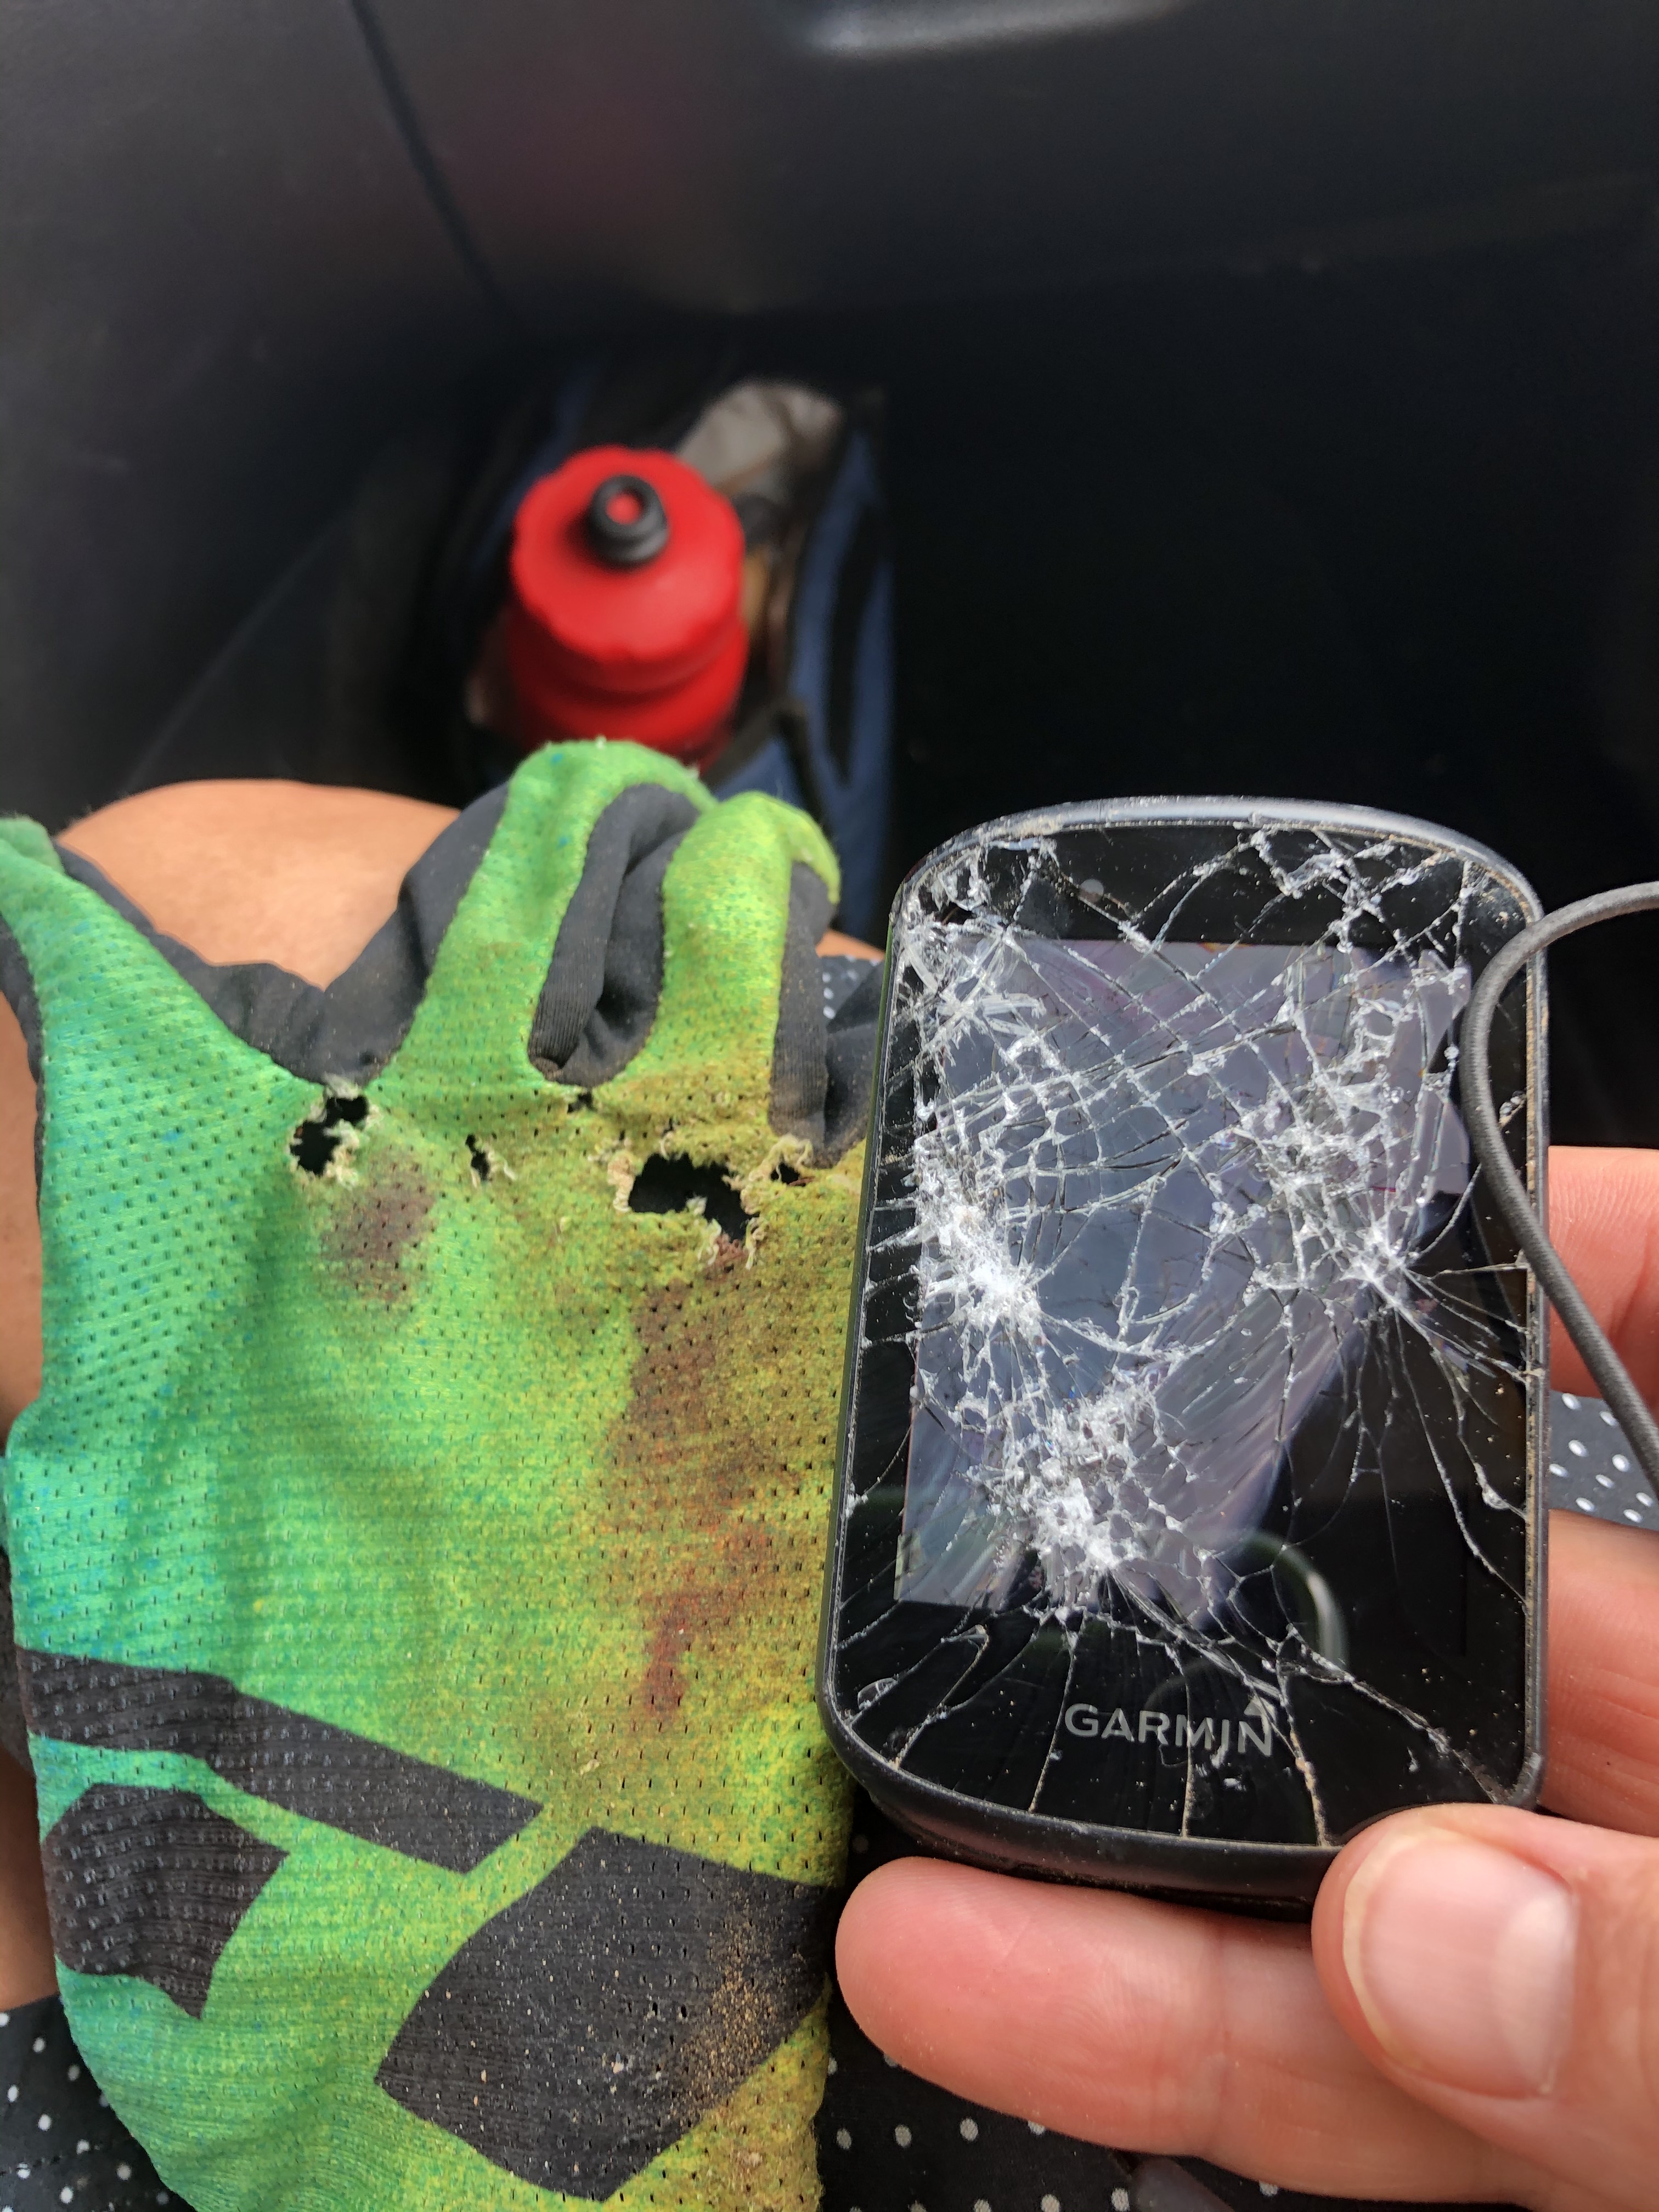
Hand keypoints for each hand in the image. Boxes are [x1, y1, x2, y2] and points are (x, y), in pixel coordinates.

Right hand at [836, 1145, 1658, 2210]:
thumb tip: (1423, 1936)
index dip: (1551, 1229)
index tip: (1359, 1191)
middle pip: (1479, 1614)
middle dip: (1245, 1572)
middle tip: (1020, 1531)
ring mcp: (1633, 1954)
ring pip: (1375, 1864)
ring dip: (1131, 1846)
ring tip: (904, 1807)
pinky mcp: (1578, 2146)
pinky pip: (1380, 2076)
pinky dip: (1194, 2038)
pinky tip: (995, 1991)